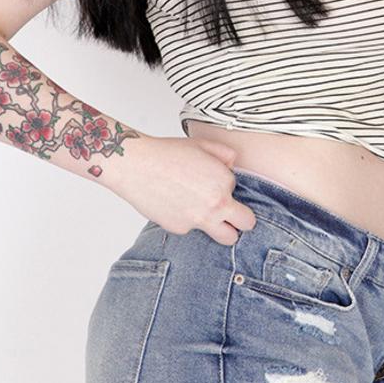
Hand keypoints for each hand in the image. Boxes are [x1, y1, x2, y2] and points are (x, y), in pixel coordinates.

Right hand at [115, 134, 256, 245]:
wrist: (137, 166)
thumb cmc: (167, 153)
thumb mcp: (202, 145)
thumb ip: (226, 155)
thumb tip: (232, 167)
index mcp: (223, 183)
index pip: (241, 194)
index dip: (228, 189)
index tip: (215, 185)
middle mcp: (215, 206)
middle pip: (246, 225)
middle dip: (242, 221)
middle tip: (232, 216)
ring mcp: (198, 221)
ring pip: (225, 237)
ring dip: (223, 230)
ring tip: (208, 215)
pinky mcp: (180, 229)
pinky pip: (193, 230)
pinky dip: (188, 221)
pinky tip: (175, 205)